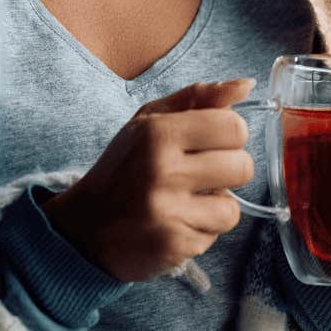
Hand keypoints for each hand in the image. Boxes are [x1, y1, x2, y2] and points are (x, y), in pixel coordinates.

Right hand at [41, 77, 256, 282]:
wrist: (83, 229)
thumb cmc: (124, 167)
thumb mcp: (150, 121)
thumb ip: (199, 97)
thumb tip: (246, 85)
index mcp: (157, 133)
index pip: (233, 127)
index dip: (229, 136)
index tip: (212, 143)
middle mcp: (162, 171)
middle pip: (242, 167)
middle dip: (228, 171)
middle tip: (201, 175)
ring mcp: (167, 212)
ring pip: (232, 208)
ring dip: (216, 207)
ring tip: (187, 202)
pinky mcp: (173, 246)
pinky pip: (215, 236)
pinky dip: (200, 231)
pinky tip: (175, 224)